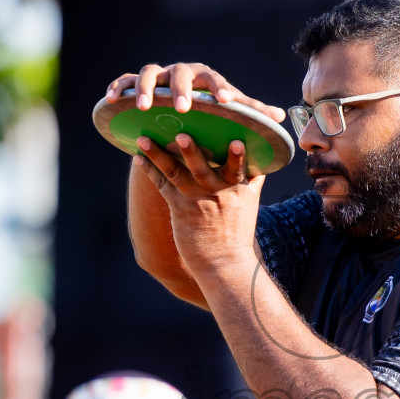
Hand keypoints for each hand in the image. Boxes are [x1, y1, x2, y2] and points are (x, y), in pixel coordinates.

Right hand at [104, 62, 286, 121]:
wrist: (178, 112)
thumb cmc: (208, 111)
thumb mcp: (228, 112)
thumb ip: (249, 113)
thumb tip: (280, 117)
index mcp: (205, 78)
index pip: (214, 79)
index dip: (219, 88)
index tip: (225, 102)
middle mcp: (180, 73)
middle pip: (180, 73)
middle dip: (180, 89)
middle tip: (182, 109)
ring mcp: (156, 77)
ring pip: (148, 73)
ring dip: (144, 88)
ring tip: (143, 108)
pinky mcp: (134, 83)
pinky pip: (123, 80)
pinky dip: (118, 86)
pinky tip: (112, 99)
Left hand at [136, 132, 261, 279]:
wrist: (224, 263)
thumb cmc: (237, 231)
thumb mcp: (250, 203)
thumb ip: (253, 179)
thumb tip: (261, 159)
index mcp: (236, 188)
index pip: (238, 168)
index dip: (237, 156)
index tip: (237, 141)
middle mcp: (215, 192)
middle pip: (201, 168)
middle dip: (191, 151)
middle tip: (181, 135)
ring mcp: (195, 200)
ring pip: (175, 173)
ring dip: (158, 155)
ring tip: (144, 139)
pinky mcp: (179, 209)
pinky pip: (162, 185)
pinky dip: (149, 170)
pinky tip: (138, 157)